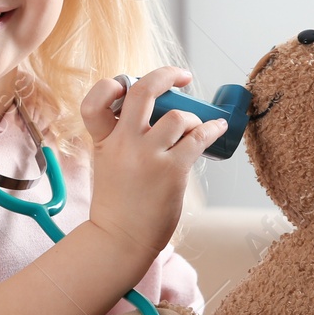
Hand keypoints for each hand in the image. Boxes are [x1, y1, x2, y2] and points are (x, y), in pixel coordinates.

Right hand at [81, 67, 228, 260]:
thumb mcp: (106, 165)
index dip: (110, 86)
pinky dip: (212, 128)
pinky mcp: (171, 170)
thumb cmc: (117, 205)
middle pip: (141, 91)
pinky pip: (198, 137)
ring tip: (194, 127)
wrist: (120, 239)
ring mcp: (148, 155)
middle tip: (181, 76)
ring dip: (192, 117)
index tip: (126, 85)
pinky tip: (218, 127)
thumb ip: (120, 140)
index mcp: (102, 141)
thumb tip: (156, 119)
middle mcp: (124, 142)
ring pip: (178, 116)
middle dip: (165, 75)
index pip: (95, 100)